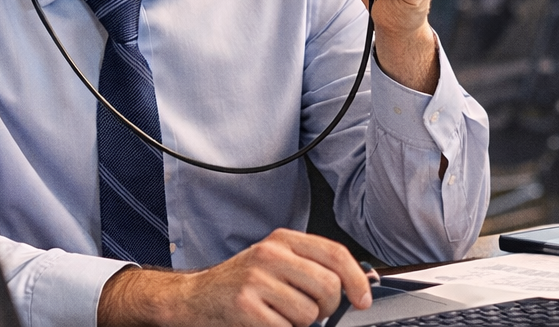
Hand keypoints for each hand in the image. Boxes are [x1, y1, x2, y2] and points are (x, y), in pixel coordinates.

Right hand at [97, 228, 370, 326]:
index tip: (363, 300)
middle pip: (328, 286)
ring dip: (300, 324)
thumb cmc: (241, 283)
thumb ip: (310, 266)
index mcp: (283, 240)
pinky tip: (266, 321)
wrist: (195, 298)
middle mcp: (271, 254)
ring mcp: (257, 279)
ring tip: (280, 315)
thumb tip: (356, 285)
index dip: (357, 280)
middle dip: (328, 308)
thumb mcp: (276, 262)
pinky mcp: (245, 306)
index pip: (335, 254)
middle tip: (314, 313)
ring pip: (309, 313)